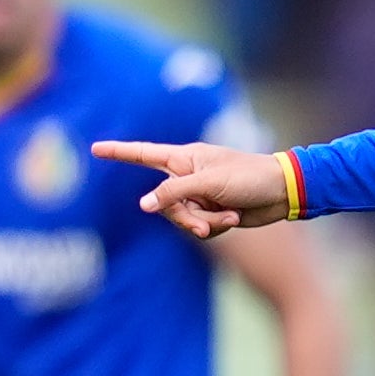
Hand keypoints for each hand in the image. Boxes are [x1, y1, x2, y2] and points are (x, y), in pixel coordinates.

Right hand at [92, 139, 290, 237]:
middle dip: (185, 217)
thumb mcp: (208, 184)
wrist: (280, 193)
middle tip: (205, 225)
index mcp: (185, 158)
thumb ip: (174, 194)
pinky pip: (199, 226)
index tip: (95, 149)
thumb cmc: (248, 177)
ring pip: (182, 219)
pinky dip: (215, 226)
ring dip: (205, 223)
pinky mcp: (210, 212)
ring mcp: (198, 195)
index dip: (119, 152)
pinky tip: (234, 219)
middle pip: (164, 203)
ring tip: (228, 216)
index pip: (143, 154)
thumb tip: (143, 206)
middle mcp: (187, 175)